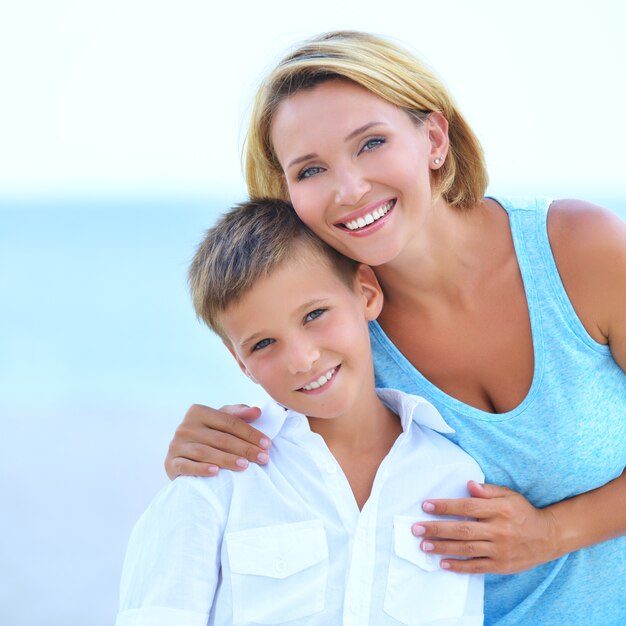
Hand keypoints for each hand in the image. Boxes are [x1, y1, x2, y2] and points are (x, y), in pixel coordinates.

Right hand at [164, 404, 270, 478]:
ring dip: (227, 459)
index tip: (267, 444)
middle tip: (263, 458)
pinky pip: (187, 466)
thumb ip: (238, 414)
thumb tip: (257, 411)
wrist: (182, 456)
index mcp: (198, 411)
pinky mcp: (170, 462)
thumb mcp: (221, 421)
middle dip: (244, 448)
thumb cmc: (208, 435)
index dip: (250, 433)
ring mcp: (176, 444)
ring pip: (205, 452)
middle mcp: (185, 426)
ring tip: (245, 466)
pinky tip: (216, 472)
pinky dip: (201, 469)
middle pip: (220, 438)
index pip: (229, 422)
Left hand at [412, 481, 560, 573]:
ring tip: (424, 545)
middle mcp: (499, 530)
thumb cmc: (523, 512)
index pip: (466, 507)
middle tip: (416, 528)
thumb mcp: (509, 495)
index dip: (445, 507)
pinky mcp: (501, 565)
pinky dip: (459, 566)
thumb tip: (468, 484)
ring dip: (442, 547)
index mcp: (499, 510)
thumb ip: (488, 490)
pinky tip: (443, 563)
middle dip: (437, 529)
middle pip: (462, 530)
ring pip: (466, 549)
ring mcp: (500, 550)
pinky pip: (477, 566)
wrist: (549, 537)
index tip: (426, 506)